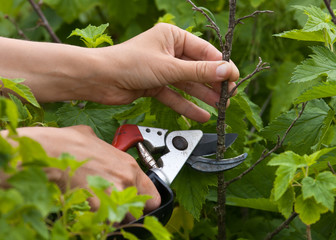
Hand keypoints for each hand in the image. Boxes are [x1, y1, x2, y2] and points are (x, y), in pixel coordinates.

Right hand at [3, 125, 160, 212]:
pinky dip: (98, 220)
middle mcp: (126, 181)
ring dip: (113, 216)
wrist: (52, 152)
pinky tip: (88, 209)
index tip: (138, 204)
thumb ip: (109, 153)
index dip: (145, 202)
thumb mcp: (97, 141)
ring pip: (121, 219)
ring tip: (99, 207)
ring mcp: (113, 195)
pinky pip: (104, 222)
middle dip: (126, 211)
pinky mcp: (97, 207)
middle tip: (112, 204)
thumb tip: (105, 154)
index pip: (153, 197)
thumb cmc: (71, 143)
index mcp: (129, 166)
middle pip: (136, 211)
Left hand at [87, 23, 238, 121]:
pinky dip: (186, 105)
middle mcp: (168, 51)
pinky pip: (175, 95)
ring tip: (220, 106)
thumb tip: (227, 71)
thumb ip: (199, 72)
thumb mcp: (169, 67)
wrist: (100, 79)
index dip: (220, 66)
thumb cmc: (129, 63)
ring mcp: (161, 69)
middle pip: (197, 68)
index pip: (204, 51)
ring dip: (203, 96)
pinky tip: (201, 115)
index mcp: (172, 36)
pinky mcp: (154, 85)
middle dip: (213, 83)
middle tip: (229, 96)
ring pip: (187, 83)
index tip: (235, 78)